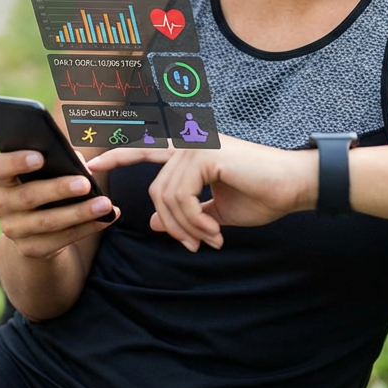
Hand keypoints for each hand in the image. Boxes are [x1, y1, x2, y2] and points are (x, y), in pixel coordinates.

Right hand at [0, 150, 117, 259]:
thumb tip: (78, 163)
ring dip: (80, 213)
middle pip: (28, 196)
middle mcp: (0, 204)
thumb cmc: (42, 183)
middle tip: (86, 184)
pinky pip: (61, 239)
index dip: (17, 162)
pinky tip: (106, 218)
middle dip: (59, 189)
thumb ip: (55, 161)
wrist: (32, 225)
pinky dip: (86, 228)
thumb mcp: (42, 170)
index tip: (40, 157)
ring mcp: (13, 229)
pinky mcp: (30, 249)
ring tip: (105, 204)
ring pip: (48, 222)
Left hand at [87, 136, 315, 251]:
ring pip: (165, 197)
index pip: (144, 148)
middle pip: (155, 190)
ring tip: (209, 239)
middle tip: (192, 245)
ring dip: (186, 227)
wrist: (296, 188)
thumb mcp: (215, 211)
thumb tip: (152, 223)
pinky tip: (213, 232)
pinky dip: (193, 221)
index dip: (116, 154)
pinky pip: (180, 197)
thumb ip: (184, 213)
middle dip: (170, 224)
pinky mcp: (205, 154)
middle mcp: (189, 142)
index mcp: (190, 150)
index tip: (91, 163)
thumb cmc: (262, 195)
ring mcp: (196, 145)